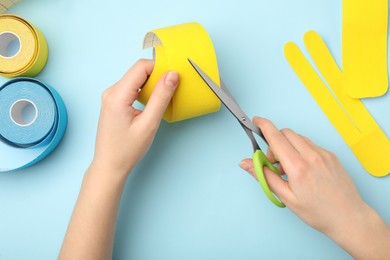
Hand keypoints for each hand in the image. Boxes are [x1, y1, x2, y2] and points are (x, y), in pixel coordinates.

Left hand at [92, 59, 178, 174]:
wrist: (110, 165)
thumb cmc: (127, 149)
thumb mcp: (149, 124)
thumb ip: (161, 97)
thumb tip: (172, 75)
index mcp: (117, 95)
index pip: (141, 67)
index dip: (159, 68)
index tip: (174, 77)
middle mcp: (111, 92)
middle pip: (137, 71)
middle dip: (156, 76)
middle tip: (171, 89)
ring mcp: (110, 97)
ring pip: (135, 79)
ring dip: (151, 84)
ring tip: (162, 98)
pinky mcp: (113, 102)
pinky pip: (131, 88)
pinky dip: (144, 91)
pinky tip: (152, 103)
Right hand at [239, 117, 389, 257]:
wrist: (349, 217)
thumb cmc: (318, 212)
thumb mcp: (286, 197)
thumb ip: (264, 176)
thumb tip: (245, 163)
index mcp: (298, 167)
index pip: (276, 138)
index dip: (264, 126)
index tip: (257, 120)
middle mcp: (312, 156)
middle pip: (287, 133)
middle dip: (275, 142)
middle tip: (273, 162)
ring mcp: (324, 154)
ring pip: (298, 138)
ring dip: (288, 146)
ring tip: (289, 169)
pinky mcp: (331, 156)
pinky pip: (310, 145)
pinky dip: (301, 151)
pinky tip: (302, 169)